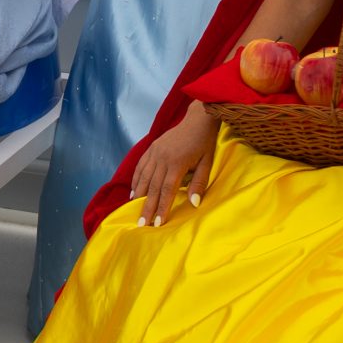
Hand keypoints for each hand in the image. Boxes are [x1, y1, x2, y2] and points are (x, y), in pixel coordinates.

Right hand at [130, 104, 217, 226]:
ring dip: (139, 195)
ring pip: (144, 178)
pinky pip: (141, 166)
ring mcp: (155, 152)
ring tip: (135, 210)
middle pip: (152, 187)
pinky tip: (134, 192)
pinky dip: (136, 180)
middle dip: (147, 207)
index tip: (157, 223)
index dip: (162, 208)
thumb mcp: (207, 163)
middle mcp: (162, 158)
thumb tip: (194, 204)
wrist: (197, 119)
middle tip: (141, 224)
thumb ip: (199, 183)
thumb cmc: (205, 142)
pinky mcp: (151, 148)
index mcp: (177, 163)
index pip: (167, 190)